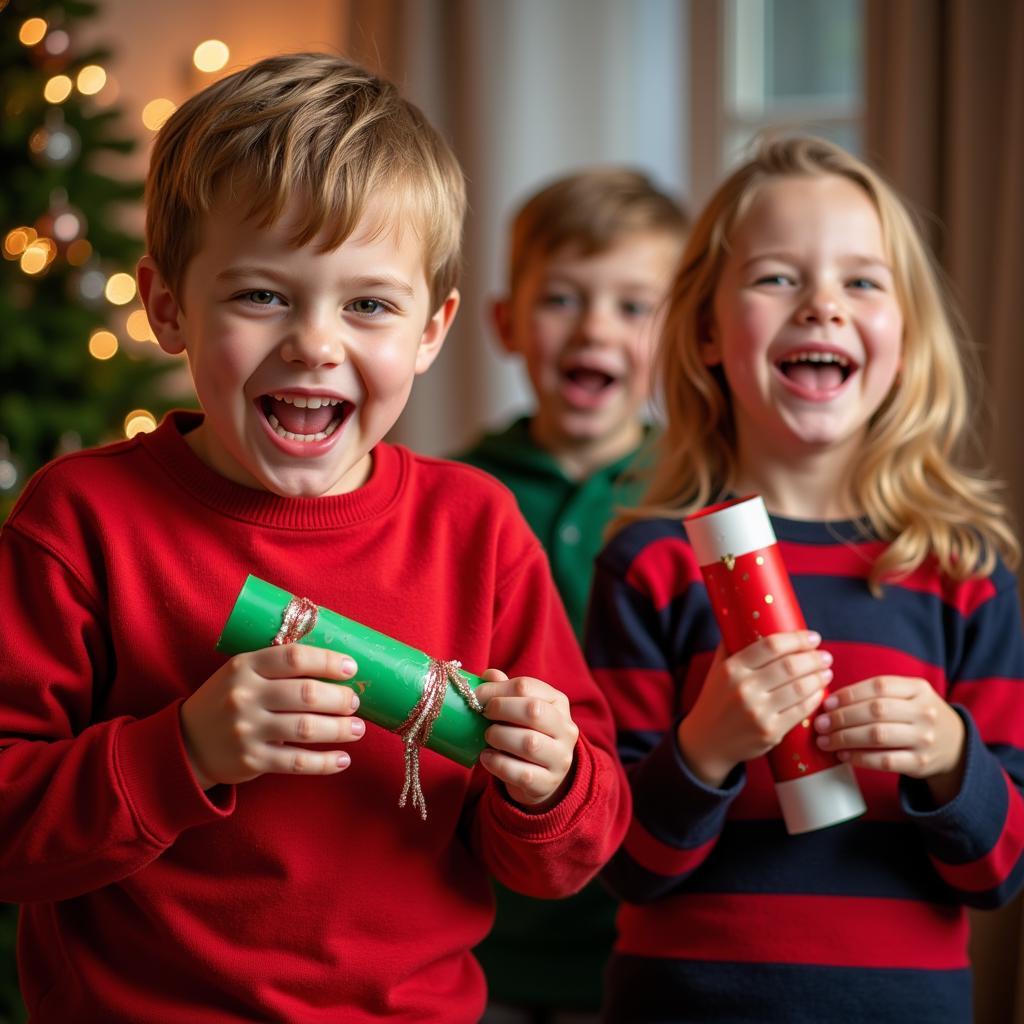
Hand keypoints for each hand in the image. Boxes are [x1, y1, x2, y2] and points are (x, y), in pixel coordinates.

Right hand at [180, 644, 364, 788]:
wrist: (186, 743)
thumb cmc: (227, 700)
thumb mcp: (242, 672)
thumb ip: (277, 666)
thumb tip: (335, 665)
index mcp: (245, 666)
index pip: (293, 657)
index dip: (327, 661)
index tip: (351, 668)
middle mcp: (245, 696)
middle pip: (305, 694)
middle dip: (339, 699)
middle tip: (355, 702)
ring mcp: (247, 730)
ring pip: (306, 728)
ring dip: (340, 729)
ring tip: (358, 729)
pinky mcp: (252, 761)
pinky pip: (297, 763)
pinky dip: (325, 763)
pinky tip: (343, 759)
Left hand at [474, 668, 579, 810]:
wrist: (541, 777)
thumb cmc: (524, 733)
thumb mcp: (518, 710)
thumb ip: (505, 690)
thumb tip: (489, 676)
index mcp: (558, 702)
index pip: (527, 686)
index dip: (497, 689)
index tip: (478, 696)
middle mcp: (565, 728)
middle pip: (533, 710)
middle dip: (501, 709)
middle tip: (483, 714)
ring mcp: (560, 758)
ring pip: (529, 743)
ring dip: (500, 737)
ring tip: (488, 737)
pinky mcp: (548, 783)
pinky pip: (521, 773)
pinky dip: (498, 763)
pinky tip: (486, 757)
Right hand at [677, 631, 831, 787]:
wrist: (707, 741)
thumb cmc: (716, 699)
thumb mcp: (717, 669)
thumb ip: (733, 646)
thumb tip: (751, 618)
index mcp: (732, 669)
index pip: (771, 646)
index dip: (797, 639)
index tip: (813, 637)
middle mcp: (744, 689)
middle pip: (790, 666)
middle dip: (814, 658)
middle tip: (825, 656)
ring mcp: (757, 712)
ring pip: (799, 688)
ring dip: (818, 677)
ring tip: (827, 671)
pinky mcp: (770, 732)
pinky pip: (800, 711)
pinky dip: (815, 699)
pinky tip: (819, 692)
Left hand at [813, 675, 965, 802]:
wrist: (955, 745)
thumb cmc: (917, 715)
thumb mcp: (908, 695)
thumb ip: (876, 693)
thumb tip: (831, 701)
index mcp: (919, 689)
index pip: (879, 686)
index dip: (849, 694)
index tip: (827, 702)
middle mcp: (925, 712)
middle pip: (875, 711)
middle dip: (842, 717)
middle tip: (820, 723)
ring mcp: (924, 739)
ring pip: (878, 736)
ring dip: (845, 738)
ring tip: (825, 740)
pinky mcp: (920, 763)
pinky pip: (885, 761)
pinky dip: (859, 758)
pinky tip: (843, 754)